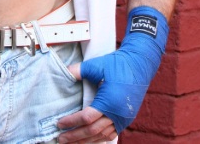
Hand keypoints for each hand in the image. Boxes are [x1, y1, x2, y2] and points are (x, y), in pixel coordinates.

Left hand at [59, 6, 168, 140]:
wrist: (140, 64)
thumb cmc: (118, 64)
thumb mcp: (96, 65)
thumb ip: (78, 71)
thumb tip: (63, 73)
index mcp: (109, 102)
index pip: (86, 118)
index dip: (71, 122)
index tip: (59, 124)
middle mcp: (117, 114)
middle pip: (92, 131)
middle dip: (75, 136)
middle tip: (61, 139)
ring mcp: (123, 118)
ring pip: (102, 135)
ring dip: (86, 140)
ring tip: (72, 142)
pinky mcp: (126, 118)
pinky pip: (111, 134)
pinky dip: (99, 138)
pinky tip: (90, 139)